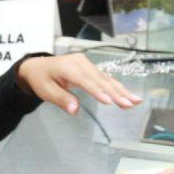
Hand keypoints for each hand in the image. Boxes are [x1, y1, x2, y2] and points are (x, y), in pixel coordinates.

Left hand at [17, 54, 141, 115]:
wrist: (38, 66)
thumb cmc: (41, 79)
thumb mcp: (45, 91)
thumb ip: (61, 99)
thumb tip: (75, 110)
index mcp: (68, 67)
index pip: (85, 81)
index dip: (98, 91)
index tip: (110, 102)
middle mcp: (81, 62)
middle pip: (100, 79)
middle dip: (116, 93)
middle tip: (130, 104)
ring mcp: (87, 64)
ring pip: (106, 78)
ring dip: (121, 90)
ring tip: (136, 100)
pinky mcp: (91, 67)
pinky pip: (105, 78)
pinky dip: (116, 87)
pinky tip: (128, 95)